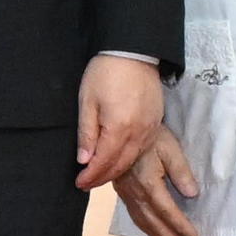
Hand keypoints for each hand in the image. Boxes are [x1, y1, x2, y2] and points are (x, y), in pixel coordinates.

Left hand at [71, 52, 165, 191]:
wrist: (134, 52)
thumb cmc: (105, 73)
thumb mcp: (87, 101)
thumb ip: (87, 133)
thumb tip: (84, 160)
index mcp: (120, 128)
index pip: (105, 162)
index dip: (91, 176)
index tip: (79, 183)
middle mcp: (139, 133)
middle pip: (121, 164)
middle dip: (103, 177)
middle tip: (87, 183)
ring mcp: (151, 129)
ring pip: (133, 159)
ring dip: (117, 170)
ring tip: (100, 175)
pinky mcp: (156, 123)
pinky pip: (143, 148)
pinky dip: (129, 158)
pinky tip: (118, 159)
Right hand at [110, 122, 198, 235]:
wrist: (122, 131)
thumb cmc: (150, 136)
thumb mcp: (170, 148)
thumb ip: (181, 171)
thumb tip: (192, 194)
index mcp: (148, 182)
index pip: (166, 210)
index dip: (180, 225)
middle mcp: (135, 192)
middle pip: (153, 222)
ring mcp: (126, 193)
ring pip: (142, 221)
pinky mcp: (121, 191)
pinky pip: (133, 214)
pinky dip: (145, 227)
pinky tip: (153, 231)